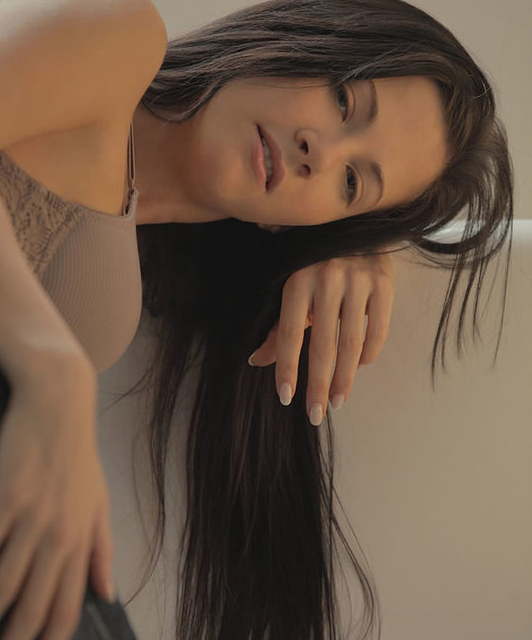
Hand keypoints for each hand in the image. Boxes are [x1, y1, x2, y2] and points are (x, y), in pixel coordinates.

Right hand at [0, 369, 114, 639]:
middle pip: (34, 609)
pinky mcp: (4, 499)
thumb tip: (108, 594)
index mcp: (81, 543)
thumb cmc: (78, 457)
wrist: (59, 402)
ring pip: (5, 587)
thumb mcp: (100, 504)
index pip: (68, 610)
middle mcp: (59, 539)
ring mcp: (32, 520)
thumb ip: (101, 551)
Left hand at [248, 249, 394, 424]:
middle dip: (319, 385)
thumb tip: (256, 362)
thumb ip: (279, 328)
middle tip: (316, 414)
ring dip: (345, 379)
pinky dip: (368, 355)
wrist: (355, 224)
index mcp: (297, 281)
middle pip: (322, 345)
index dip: (287, 368)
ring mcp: (357, 280)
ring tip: (337, 402)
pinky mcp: (384, 282)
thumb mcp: (294, 289)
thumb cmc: (315, 263)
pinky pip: (376, 330)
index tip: (287, 398)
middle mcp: (326, 278)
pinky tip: (358, 368)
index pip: (289, 334)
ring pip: (351, 343)